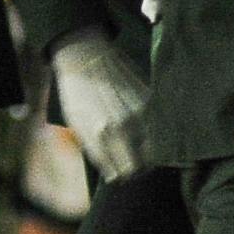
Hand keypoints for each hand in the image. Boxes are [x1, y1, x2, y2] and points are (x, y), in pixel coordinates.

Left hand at [47, 29, 146, 183]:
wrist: (86, 58)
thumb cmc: (76, 93)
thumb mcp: (77, 125)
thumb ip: (95, 151)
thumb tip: (113, 174)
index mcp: (101, 134)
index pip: (122, 170)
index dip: (121, 176)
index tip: (119, 174)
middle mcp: (123, 125)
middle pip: (141, 163)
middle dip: (136, 169)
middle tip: (131, 166)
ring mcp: (139, 112)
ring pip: (153, 148)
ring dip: (147, 154)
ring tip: (139, 152)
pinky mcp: (148, 99)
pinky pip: (156, 128)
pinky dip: (152, 134)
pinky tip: (142, 131)